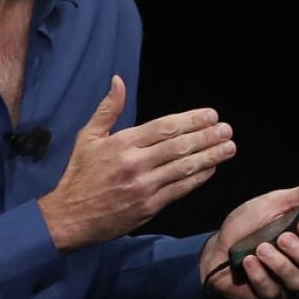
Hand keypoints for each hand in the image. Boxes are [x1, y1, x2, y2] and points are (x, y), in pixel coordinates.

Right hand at [38, 75, 235, 251]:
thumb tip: (118, 81)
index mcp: (123, 143)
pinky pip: (180, 189)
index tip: (210, 115)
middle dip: (207, 136)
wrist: (69, 218)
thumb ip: (108, 109)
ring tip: (228, 147)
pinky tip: (211, 168)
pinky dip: (198, 178)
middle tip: (227, 129)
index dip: (191, 120)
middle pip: (180, 146)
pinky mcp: (149, 207)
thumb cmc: (79, 175)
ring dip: (210, 156)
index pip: (165, 127)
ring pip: (184, 168)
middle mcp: (136, 163)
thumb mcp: (88, 137)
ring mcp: (144, 187)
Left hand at [200, 178, 298, 298]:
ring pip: (298, 281)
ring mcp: (286, 284)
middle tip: (282, 238)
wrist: (216, 246)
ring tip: (260, 249)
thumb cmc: (247, 224)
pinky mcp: (270, 297)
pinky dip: (260, 275)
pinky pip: (274, 293)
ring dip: (278, 263)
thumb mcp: (273, 203)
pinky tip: (248, 261)